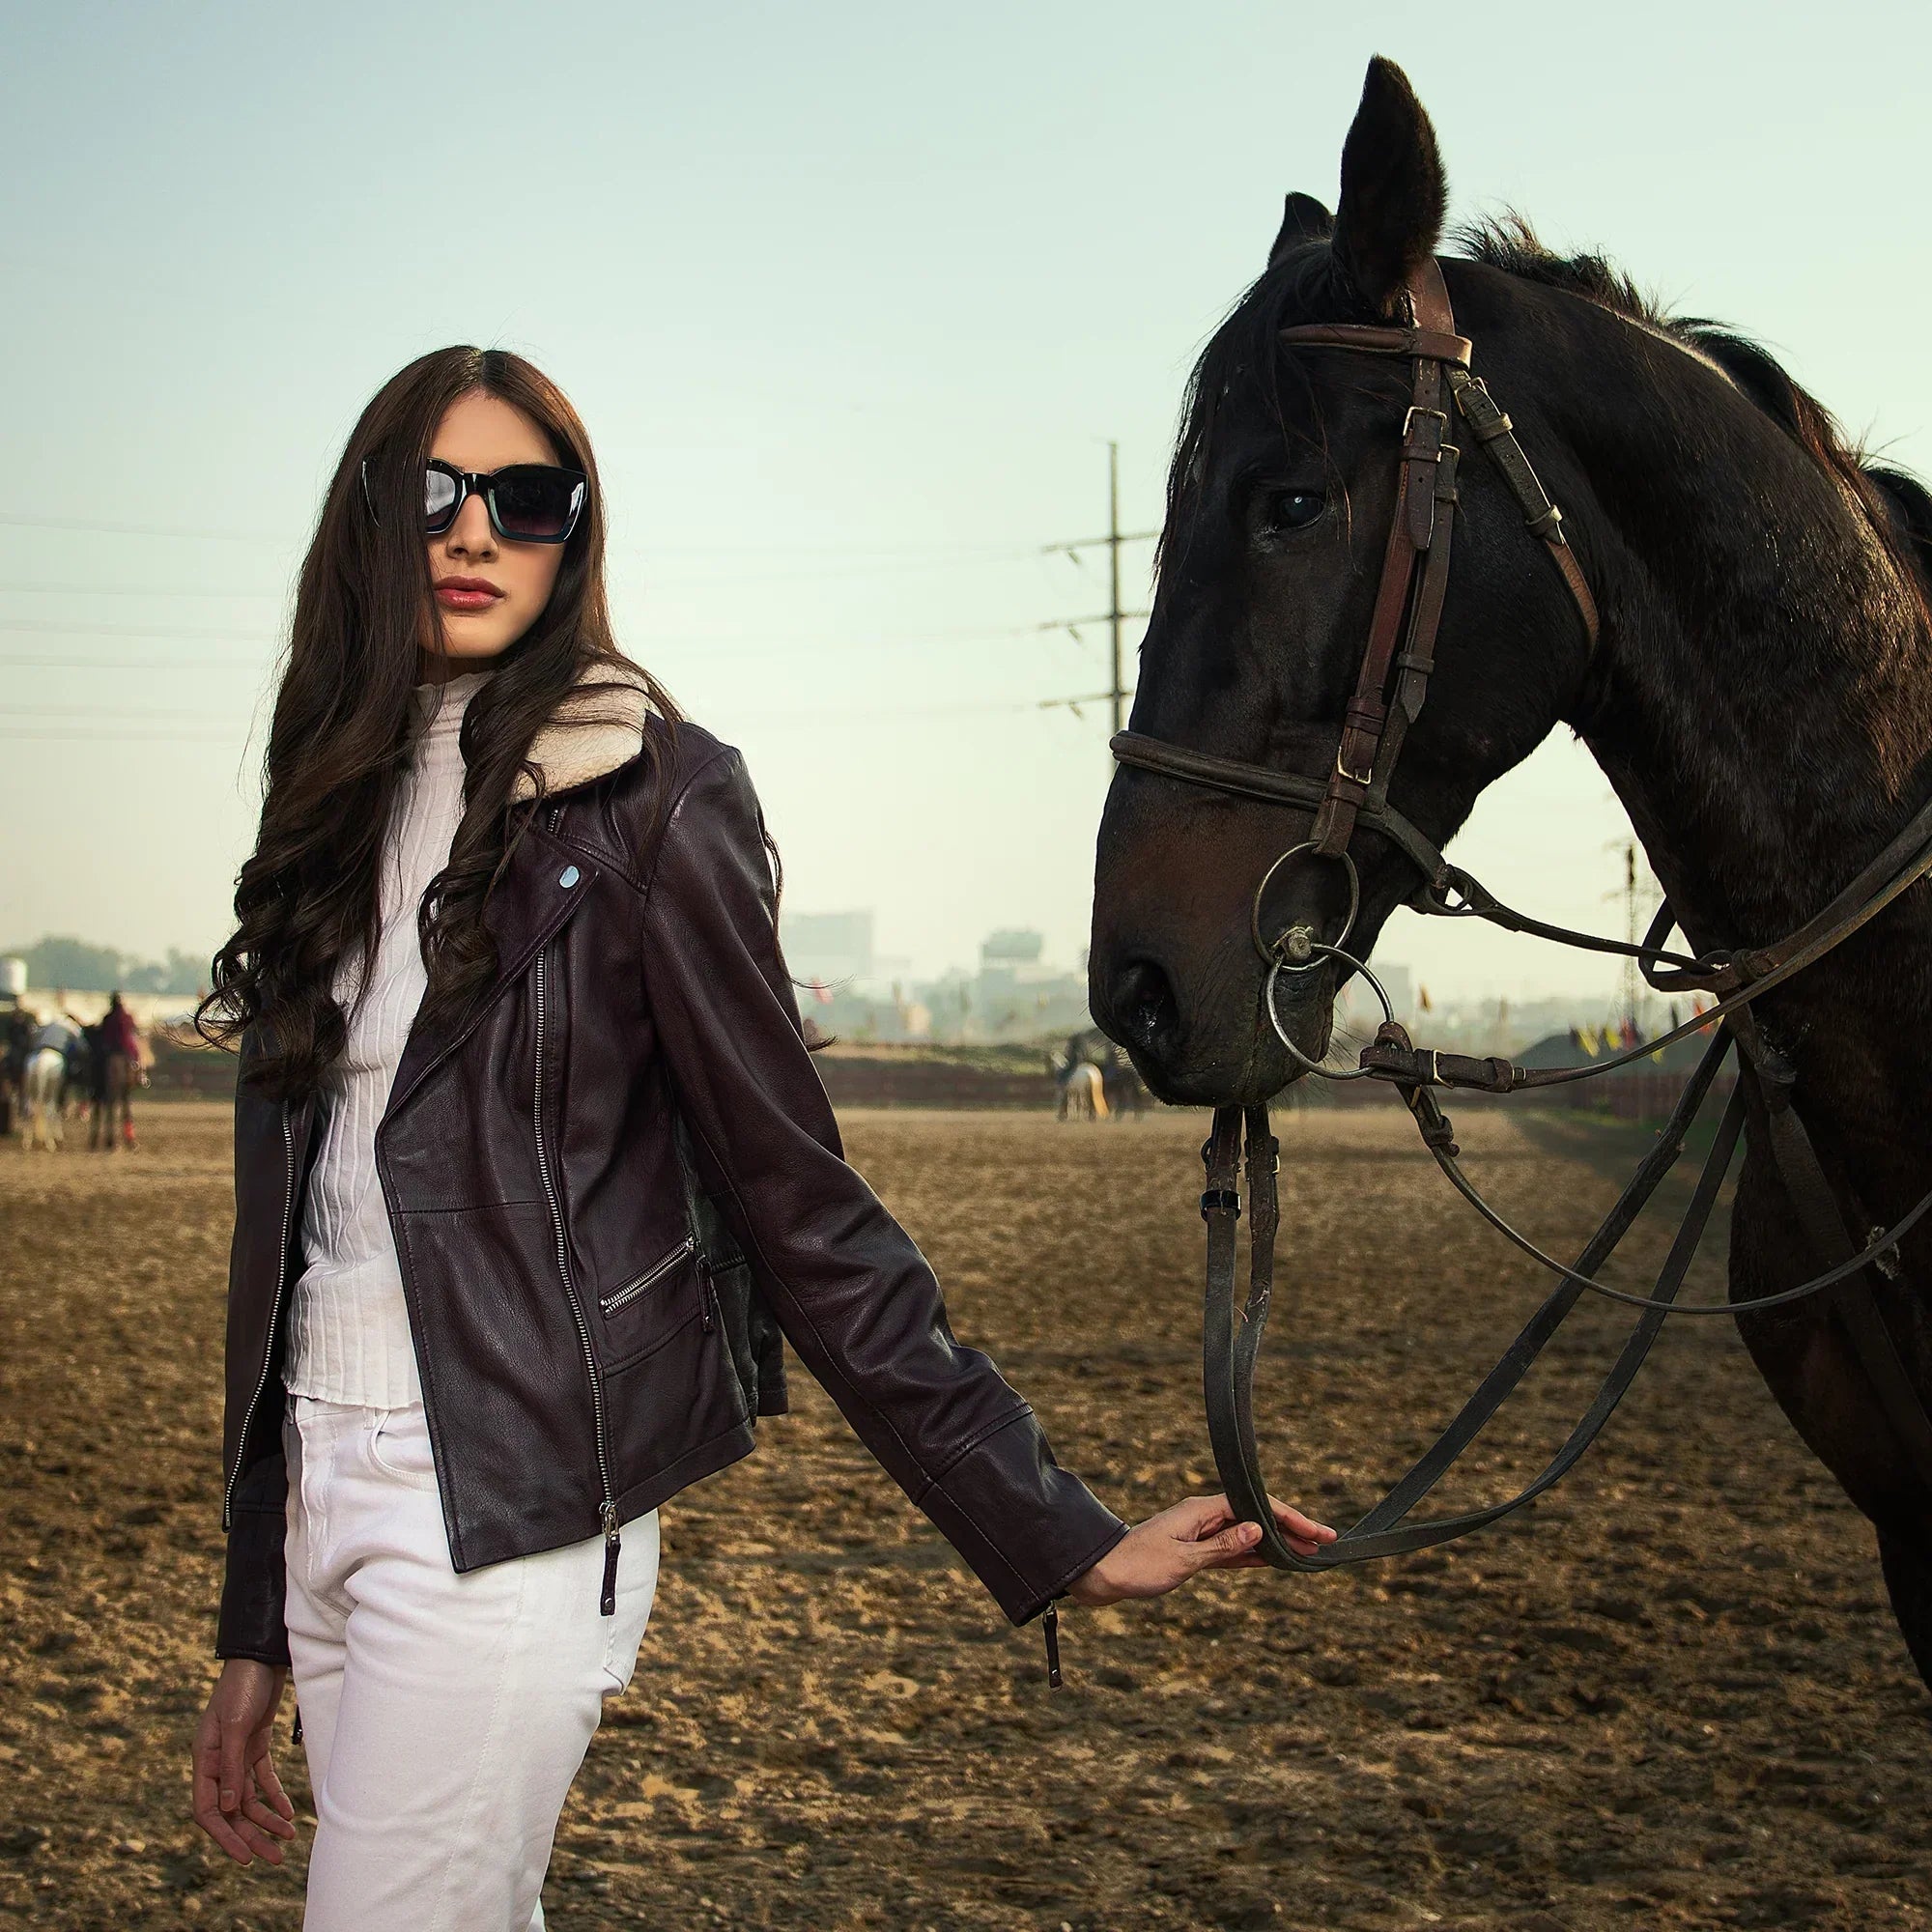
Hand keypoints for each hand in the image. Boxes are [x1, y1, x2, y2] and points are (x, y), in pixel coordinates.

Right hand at [191, 1660, 296, 1865]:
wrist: (260, 1657)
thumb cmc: (243, 1686)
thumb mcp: (236, 1725)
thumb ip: (231, 1766)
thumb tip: (228, 1809)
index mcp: (204, 1760)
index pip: (207, 1810)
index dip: (224, 1836)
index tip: (244, 1857)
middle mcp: (217, 1762)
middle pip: (231, 1810)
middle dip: (250, 1835)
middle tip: (273, 1857)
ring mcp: (236, 1754)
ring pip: (249, 1798)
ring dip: (266, 1819)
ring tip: (287, 1837)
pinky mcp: (254, 1745)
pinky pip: (262, 1780)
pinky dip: (274, 1797)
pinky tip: (288, 1813)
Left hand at [1065, 1493, 1336, 1606]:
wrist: (1102, 1574)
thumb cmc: (1138, 1565)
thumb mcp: (1183, 1559)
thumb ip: (1222, 1546)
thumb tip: (1258, 1529)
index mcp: (1202, 1510)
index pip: (1257, 1508)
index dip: (1290, 1519)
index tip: (1318, 1532)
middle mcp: (1204, 1517)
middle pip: (1257, 1518)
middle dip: (1291, 1529)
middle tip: (1326, 1542)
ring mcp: (1200, 1534)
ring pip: (1248, 1535)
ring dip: (1277, 1543)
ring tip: (1308, 1552)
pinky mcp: (1194, 1552)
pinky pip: (1234, 1551)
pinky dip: (1255, 1555)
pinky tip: (1273, 1560)